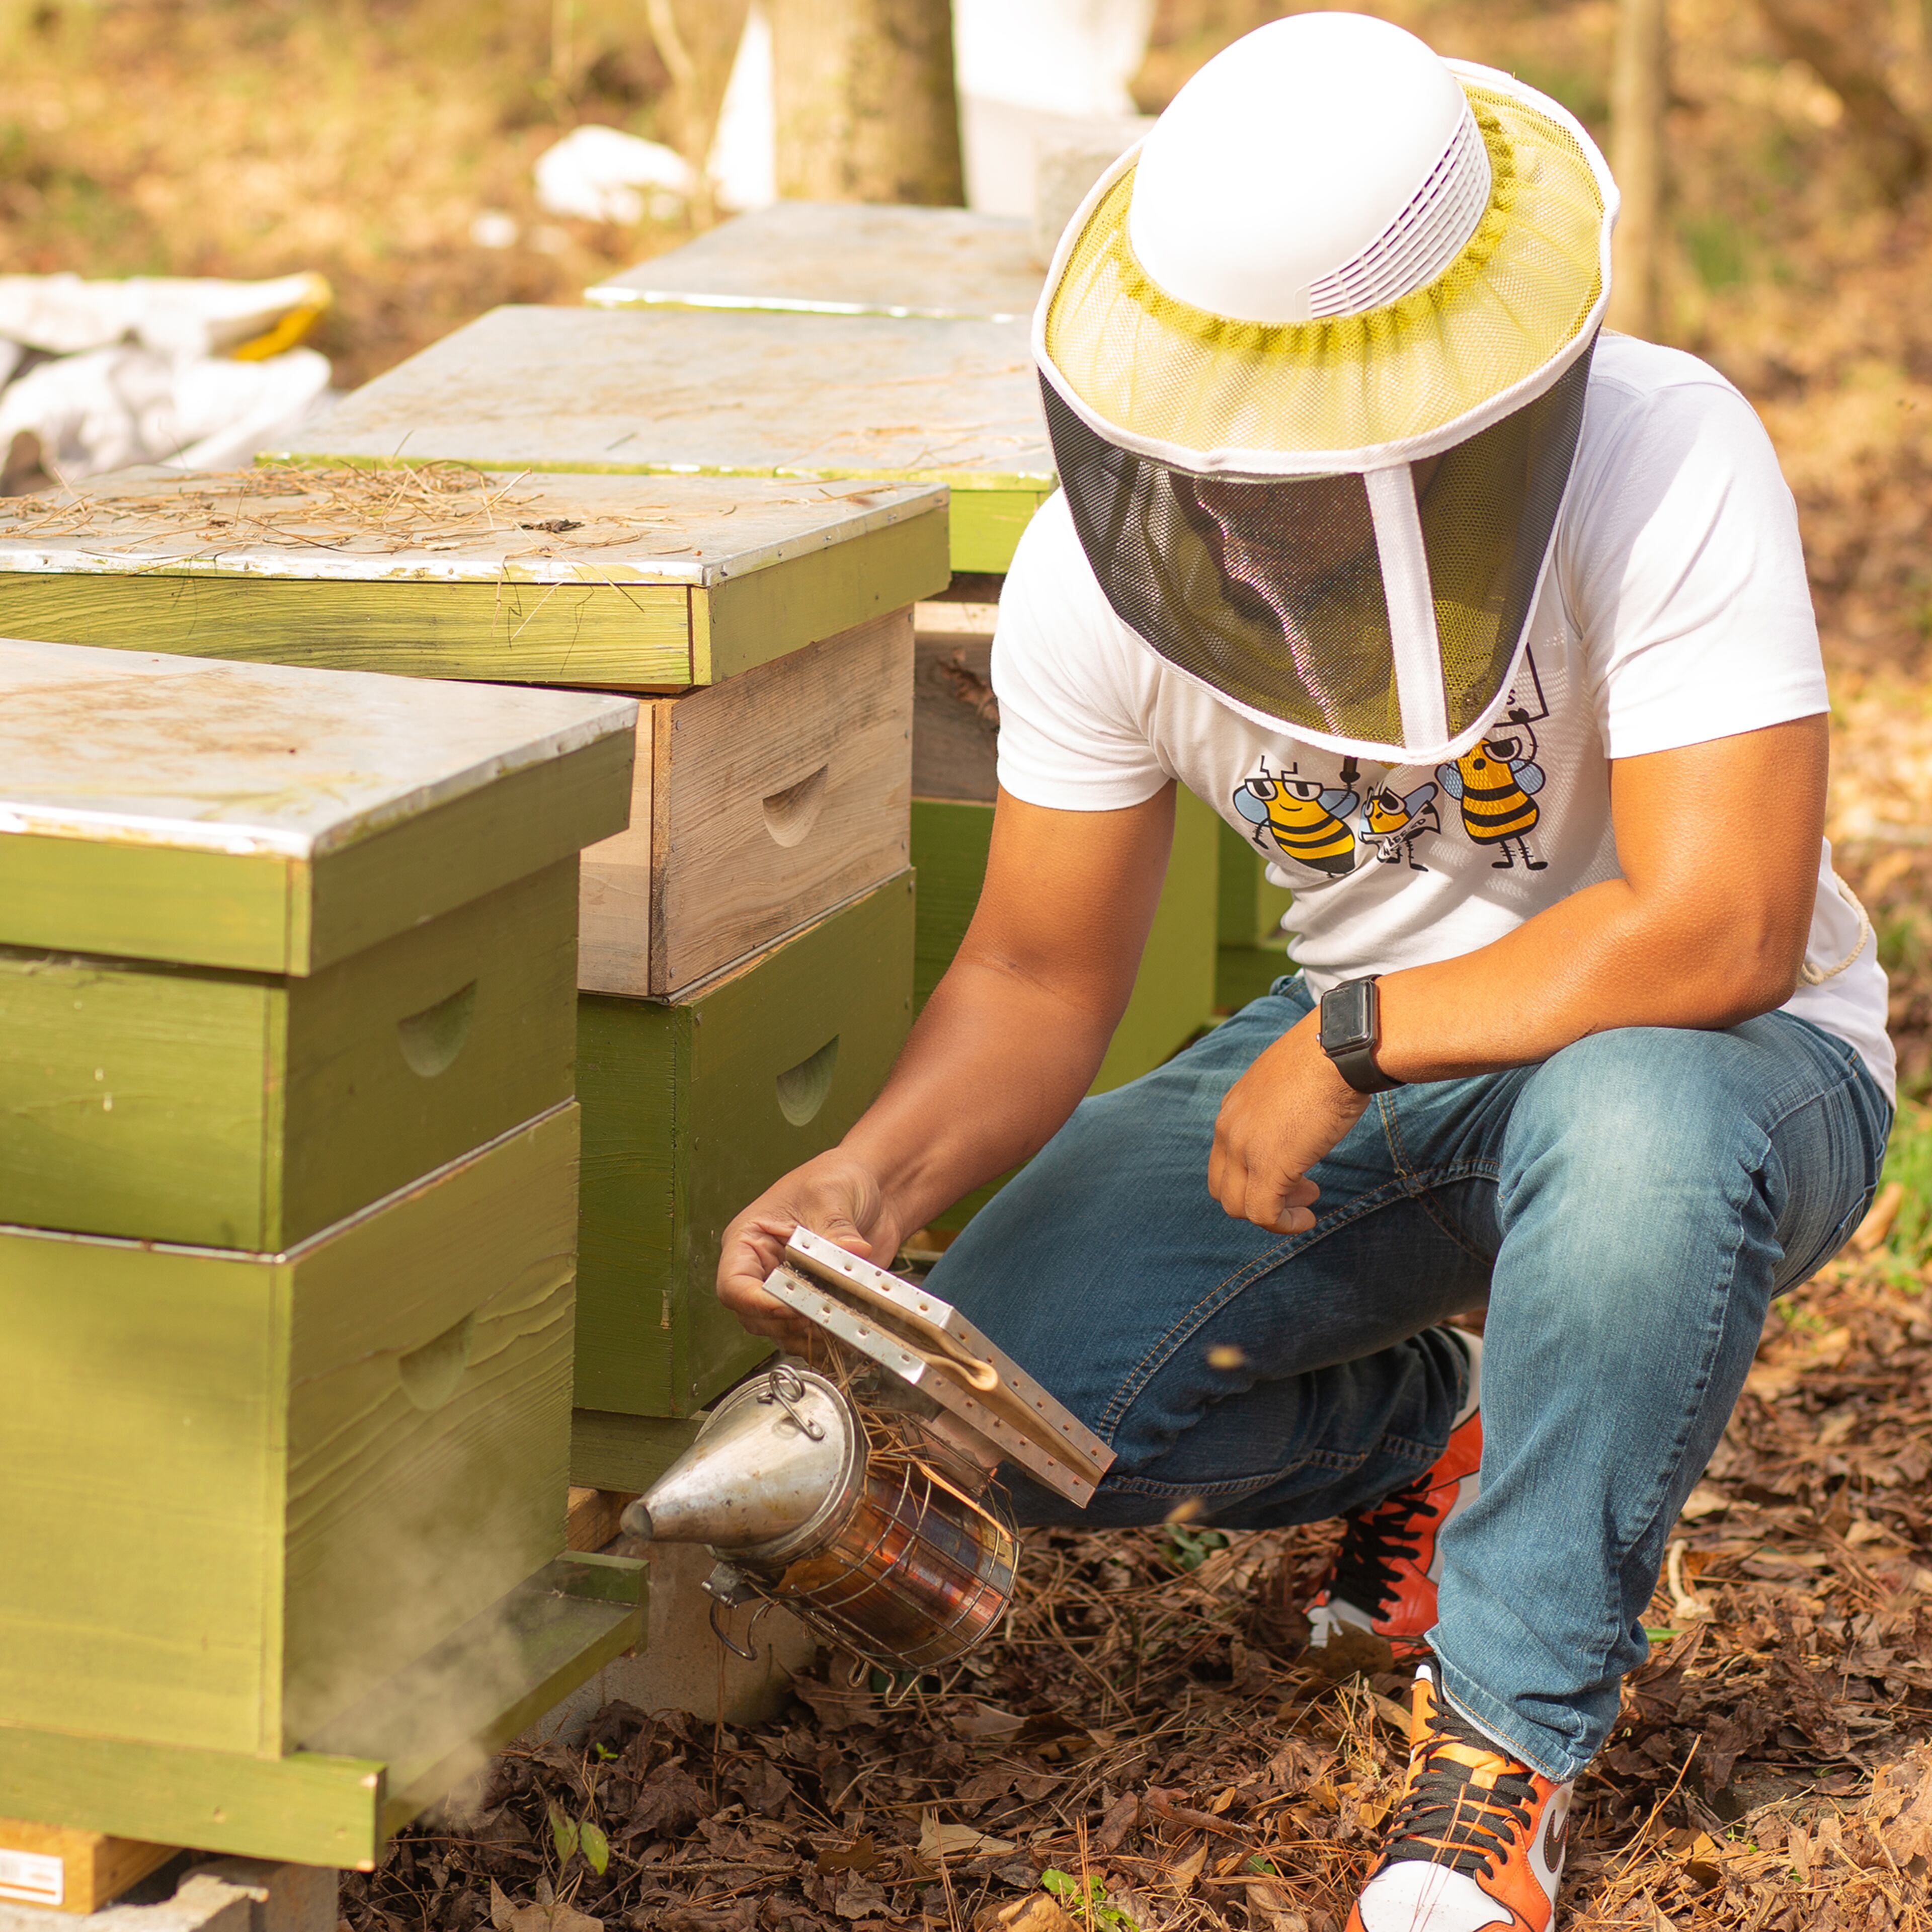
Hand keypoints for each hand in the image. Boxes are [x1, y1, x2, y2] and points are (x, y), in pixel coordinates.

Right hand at [716, 1152, 904, 1340]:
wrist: (874, 1188)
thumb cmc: (837, 1178)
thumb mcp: (832, 1196)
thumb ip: (837, 1230)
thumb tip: (853, 1251)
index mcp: (749, 1239)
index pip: (734, 1284)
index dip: (756, 1302)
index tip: (789, 1306)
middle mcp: (762, 1269)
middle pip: (752, 1315)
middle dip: (784, 1322)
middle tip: (819, 1315)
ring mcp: (788, 1288)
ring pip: (778, 1331)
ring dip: (804, 1336)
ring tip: (835, 1325)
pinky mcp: (815, 1300)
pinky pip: (807, 1333)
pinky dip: (822, 1340)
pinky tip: (845, 1335)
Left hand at [1209, 1012, 1371, 1233]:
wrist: (1339, 1050)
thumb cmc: (1325, 1060)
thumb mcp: (1286, 1085)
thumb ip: (1276, 1109)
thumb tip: (1293, 1126)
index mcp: (1231, 1110)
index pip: (1223, 1161)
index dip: (1251, 1177)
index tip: (1288, 1175)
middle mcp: (1228, 1130)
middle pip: (1223, 1188)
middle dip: (1257, 1198)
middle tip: (1299, 1189)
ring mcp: (1244, 1150)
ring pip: (1238, 1207)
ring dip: (1272, 1213)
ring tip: (1307, 1201)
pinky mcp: (1270, 1166)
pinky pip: (1264, 1214)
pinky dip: (1284, 1224)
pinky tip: (1307, 1219)